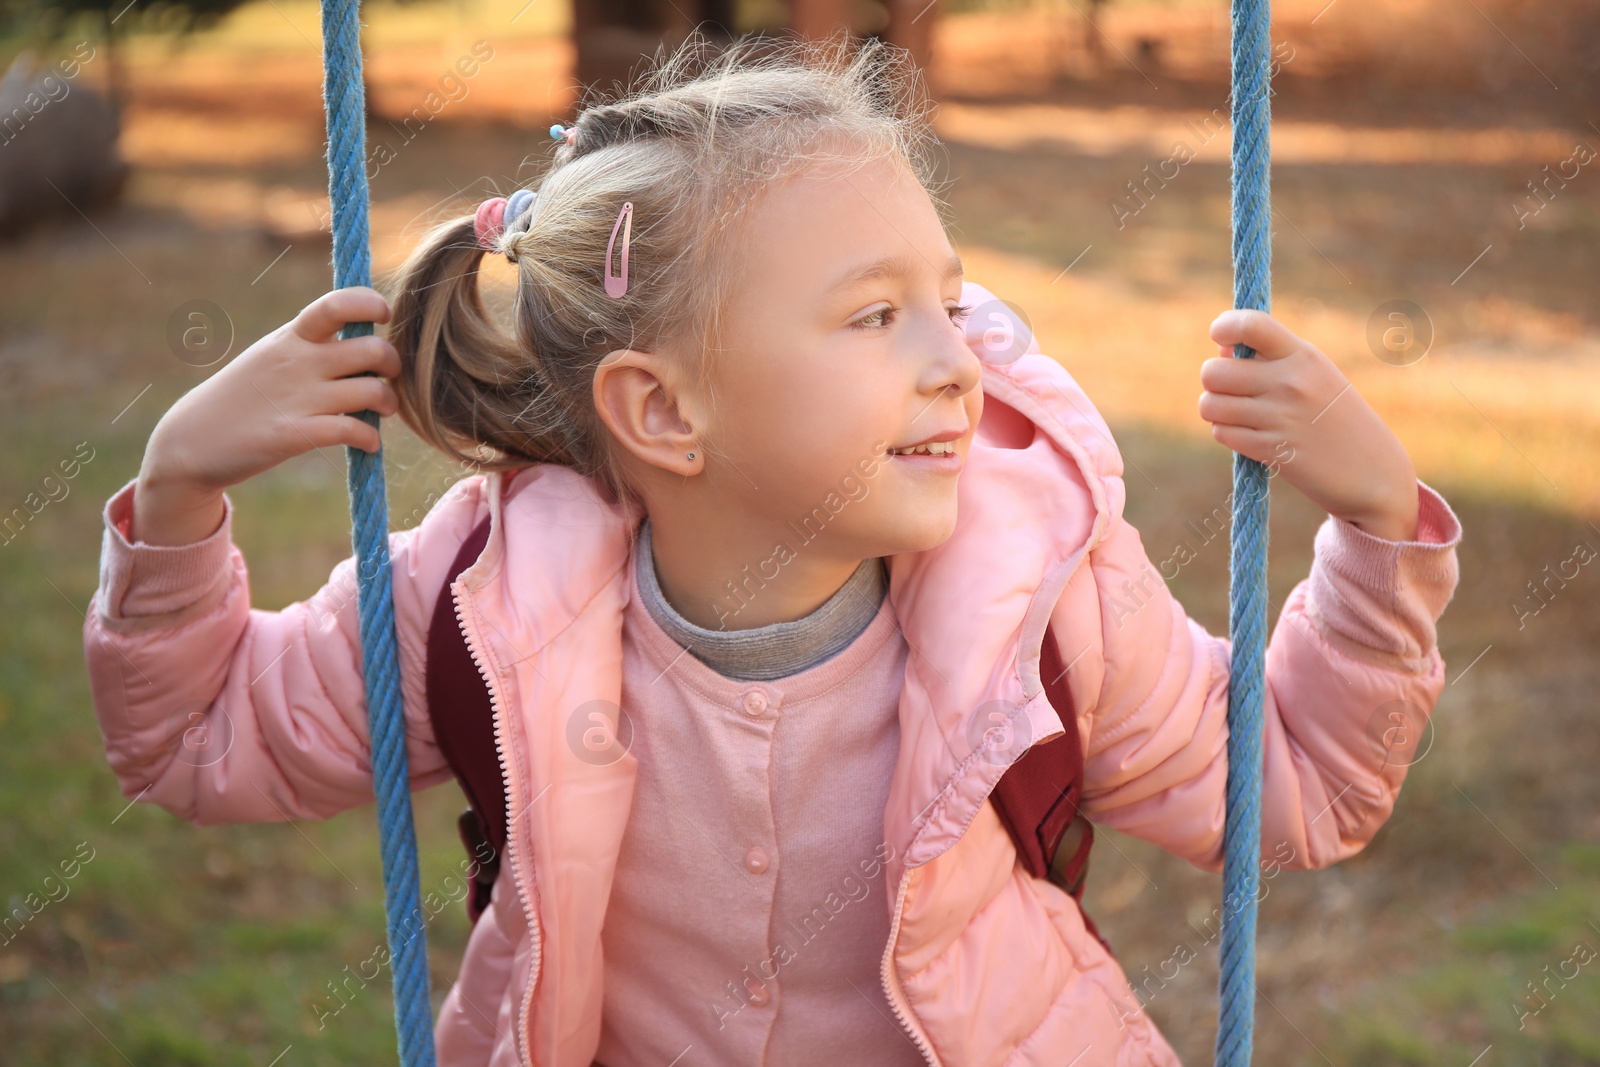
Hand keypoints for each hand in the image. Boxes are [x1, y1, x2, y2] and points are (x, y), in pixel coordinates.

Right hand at [134, 287, 401, 544]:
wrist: (190, 441)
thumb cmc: (243, 397)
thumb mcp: (272, 356)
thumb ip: (314, 345)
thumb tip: (368, 340)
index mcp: (291, 337)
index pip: (339, 303)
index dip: (370, 304)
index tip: (383, 317)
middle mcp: (297, 362)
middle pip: (372, 350)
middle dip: (394, 365)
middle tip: (389, 380)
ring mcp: (296, 398)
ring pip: (372, 391)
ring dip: (389, 403)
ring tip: (382, 413)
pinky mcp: (294, 435)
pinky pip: (352, 430)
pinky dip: (370, 439)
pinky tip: (368, 443)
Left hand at [1200, 310, 1418, 541]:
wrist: (1373, 473)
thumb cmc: (1338, 419)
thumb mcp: (1316, 376)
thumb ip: (1270, 360)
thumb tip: (1220, 352)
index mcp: (1303, 355)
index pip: (1250, 325)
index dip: (1223, 327)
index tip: (1220, 338)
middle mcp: (1290, 382)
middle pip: (1213, 372)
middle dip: (1214, 383)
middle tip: (1234, 392)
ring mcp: (1279, 417)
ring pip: (1209, 404)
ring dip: (1216, 412)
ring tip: (1240, 416)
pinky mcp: (1270, 450)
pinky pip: (1222, 432)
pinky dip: (1228, 434)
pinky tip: (1250, 436)